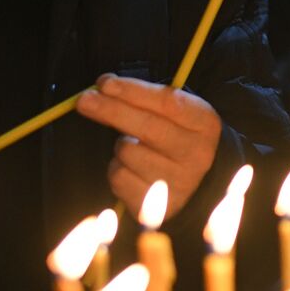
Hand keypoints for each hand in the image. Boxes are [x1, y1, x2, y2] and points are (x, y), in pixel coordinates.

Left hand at [77, 73, 222, 217]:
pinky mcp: (158, 208)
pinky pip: (119, 178)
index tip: (105, 83)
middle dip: (111, 110)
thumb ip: (143, 97)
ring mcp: (179, 183)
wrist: (196, 182)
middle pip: (147, 127)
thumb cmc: (177, 136)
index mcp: (205, 124)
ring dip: (120, 145)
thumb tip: (103, 87)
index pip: (167, 102)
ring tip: (134, 147)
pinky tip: (131, 169)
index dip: (133, 91)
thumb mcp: (174, 112)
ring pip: (128, 152)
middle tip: (84, 100)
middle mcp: (197, 154)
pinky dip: (117, 169)